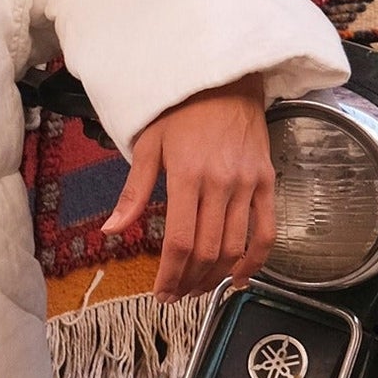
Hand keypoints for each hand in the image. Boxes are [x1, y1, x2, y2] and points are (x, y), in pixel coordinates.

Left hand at [102, 75, 275, 301]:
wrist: (226, 80)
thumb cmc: (181, 111)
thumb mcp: (148, 146)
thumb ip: (133, 193)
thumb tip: (111, 230)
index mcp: (187, 176)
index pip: (180, 241)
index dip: (170, 275)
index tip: (161, 294)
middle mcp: (221, 184)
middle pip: (207, 250)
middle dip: (190, 281)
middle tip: (177, 296)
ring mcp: (247, 184)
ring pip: (234, 246)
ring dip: (216, 276)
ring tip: (199, 289)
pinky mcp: (266, 182)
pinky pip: (266, 230)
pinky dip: (255, 260)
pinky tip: (240, 277)